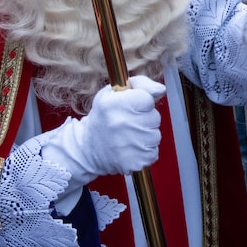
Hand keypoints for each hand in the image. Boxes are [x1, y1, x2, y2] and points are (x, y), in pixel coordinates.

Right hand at [41, 75, 164, 193]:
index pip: (148, 99)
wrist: (86, 149)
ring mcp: (127, 145)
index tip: (131, 107)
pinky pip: (153, 153)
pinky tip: (130, 148)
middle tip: (128, 123)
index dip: (142, 103)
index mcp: (114, 103)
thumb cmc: (103, 118)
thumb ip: (140, 84)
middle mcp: (121, 123)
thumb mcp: (112, 93)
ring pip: (155, 136)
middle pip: (154, 117)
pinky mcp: (133, 162)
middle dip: (145, 119)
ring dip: (146, 136)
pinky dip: (145, 151)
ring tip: (129, 136)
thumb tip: (161, 90)